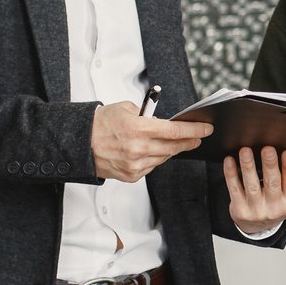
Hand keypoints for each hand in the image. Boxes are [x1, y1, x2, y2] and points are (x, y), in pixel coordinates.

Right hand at [91, 101, 212, 181]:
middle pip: (174, 147)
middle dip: (189, 141)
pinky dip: (155, 158)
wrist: (79, 143)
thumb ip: (148, 115)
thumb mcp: (125, 108)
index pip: (175, 131)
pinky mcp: (131, 176)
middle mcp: (138, 149)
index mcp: (138, 129)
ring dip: (171, 150)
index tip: (206, 129)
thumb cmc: (101, 123)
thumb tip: (166, 122)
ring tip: (174, 142)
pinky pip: (151, 167)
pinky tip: (151, 151)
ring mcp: (135, 165)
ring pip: (164, 158)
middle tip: (197, 137)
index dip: (194, 130)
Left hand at [223, 146, 285, 232]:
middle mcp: (275, 207)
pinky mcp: (240, 209)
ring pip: (252, 185)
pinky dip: (231, 174)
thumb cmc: (280, 203)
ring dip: (248, 167)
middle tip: (267, 148)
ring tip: (246, 151)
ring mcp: (256, 209)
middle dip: (270, 164)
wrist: (259, 227)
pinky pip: (235, 189)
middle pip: (272, 183)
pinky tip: (230, 161)